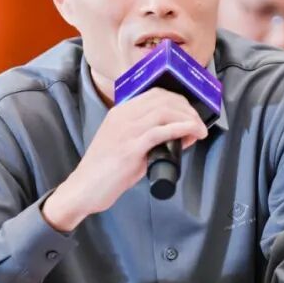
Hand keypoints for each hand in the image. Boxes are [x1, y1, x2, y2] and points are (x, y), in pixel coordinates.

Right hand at [43, 88, 207, 230]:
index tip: (190, 114)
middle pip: (163, 100)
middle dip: (187, 109)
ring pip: (165, 112)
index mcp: (120, 112)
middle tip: (199, 124)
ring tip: (199, 130)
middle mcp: (123, 116)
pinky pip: (161, 131)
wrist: (83, 188)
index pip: (155, 94)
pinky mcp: (130, 148)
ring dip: (189, 119)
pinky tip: (192, 133)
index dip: (178, 101)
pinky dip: (181, 129)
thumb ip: (145, 137)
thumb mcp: (124, 144)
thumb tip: (177, 136)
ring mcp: (126, 131)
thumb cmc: (105, 170)